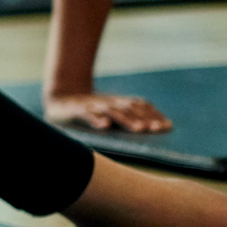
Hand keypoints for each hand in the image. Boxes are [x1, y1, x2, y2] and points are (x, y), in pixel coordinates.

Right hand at [45, 91, 172, 133]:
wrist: (58, 98)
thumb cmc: (89, 110)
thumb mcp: (110, 111)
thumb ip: (129, 117)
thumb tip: (163, 126)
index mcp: (117, 103)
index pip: (139, 106)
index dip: (153, 115)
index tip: (167, 126)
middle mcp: (106, 103)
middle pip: (128, 108)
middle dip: (143, 118)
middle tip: (156, 128)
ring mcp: (91, 106)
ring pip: (110, 111)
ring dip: (125, 119)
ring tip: (138, 128)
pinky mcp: (75, 110)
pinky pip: (86, 114)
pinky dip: (95, 119)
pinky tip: (104, 125)